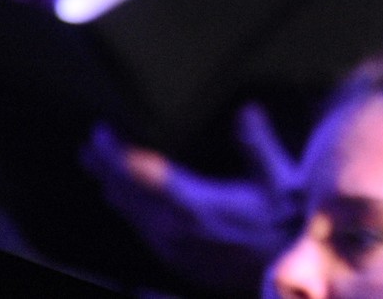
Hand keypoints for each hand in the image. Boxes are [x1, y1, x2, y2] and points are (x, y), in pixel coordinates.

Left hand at [82, 104, 301, 294]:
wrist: (289, 272)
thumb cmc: (286, 225)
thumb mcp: (277, 178)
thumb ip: (257, 143)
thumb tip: (246, 110)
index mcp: (193, 205)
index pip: (139, 174)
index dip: (114, 152)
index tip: (101, 132)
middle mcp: (173, 229)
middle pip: (125, 194)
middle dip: (106, 167)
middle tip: (93, 144)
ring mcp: (171, 248)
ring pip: (129, 213)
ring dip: (114, 187)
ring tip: (103, 167)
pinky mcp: (176, 259)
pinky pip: (141, 229)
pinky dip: (129, 207)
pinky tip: (130, 201)